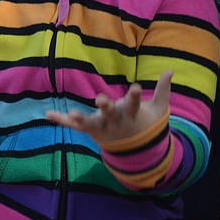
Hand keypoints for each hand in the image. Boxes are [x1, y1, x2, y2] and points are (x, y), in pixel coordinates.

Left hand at [45, 70, 172, 144]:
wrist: (136, 150)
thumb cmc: (146, 123)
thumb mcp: (158, 108)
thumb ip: (163, 89)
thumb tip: (171, 69)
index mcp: (132, 114)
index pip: (134, 104)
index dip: (135, 96)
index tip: (136, 87)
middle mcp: (117, 122)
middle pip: (111, 114)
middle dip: (106, 107)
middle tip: (100, 99)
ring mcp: (103, 127)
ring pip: (91, 124)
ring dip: (82, 118)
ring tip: (72, 113)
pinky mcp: (91, 131)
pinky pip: (75, 126)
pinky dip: (61, 121)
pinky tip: (48, 114)